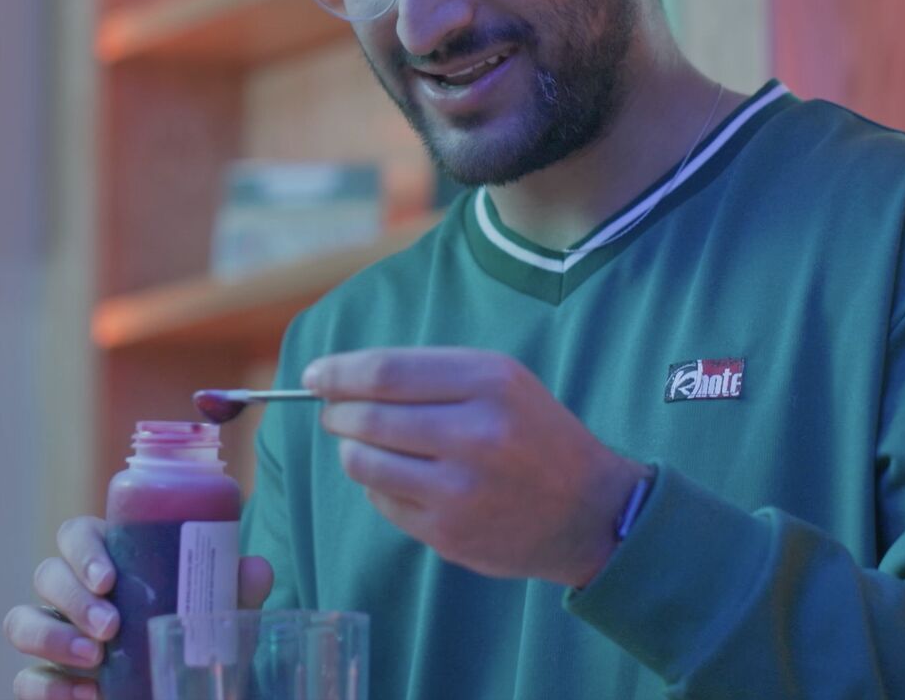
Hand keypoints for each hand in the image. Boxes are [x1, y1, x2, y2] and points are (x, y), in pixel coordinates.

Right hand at [5, 516, 275, 699]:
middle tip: (111, 626)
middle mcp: (71, 594)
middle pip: (46, 574)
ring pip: (21, 622)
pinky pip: (25, 680)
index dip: (82, 550)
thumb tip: (255, 569)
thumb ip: (237, 592)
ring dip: (53, 639)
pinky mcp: (46, 681)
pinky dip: (48, 688)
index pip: (75, 535)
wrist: (191, 689)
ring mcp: (54, 637)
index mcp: (106, 560)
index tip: (108, 577)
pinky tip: (86, 696)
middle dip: (73, 598)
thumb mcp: (221, 616)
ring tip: (96, 661)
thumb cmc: (198, 639)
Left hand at [305, 348, 647, 588]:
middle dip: (337, 412)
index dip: (339, 373)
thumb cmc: (535, 436)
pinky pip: (381, 500)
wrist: (589, 513)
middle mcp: (475, 434)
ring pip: (363, 462)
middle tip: (333, 413)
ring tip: (364, 444)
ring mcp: (460, 489)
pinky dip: (377, 485)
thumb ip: (429, 373)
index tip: (315, 375)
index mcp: (489, 382)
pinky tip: (401, 478)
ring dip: (350, 450)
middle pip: (367, 416)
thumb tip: (342, 377)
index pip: (385, 372)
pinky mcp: (448, 533)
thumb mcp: (502, 381)